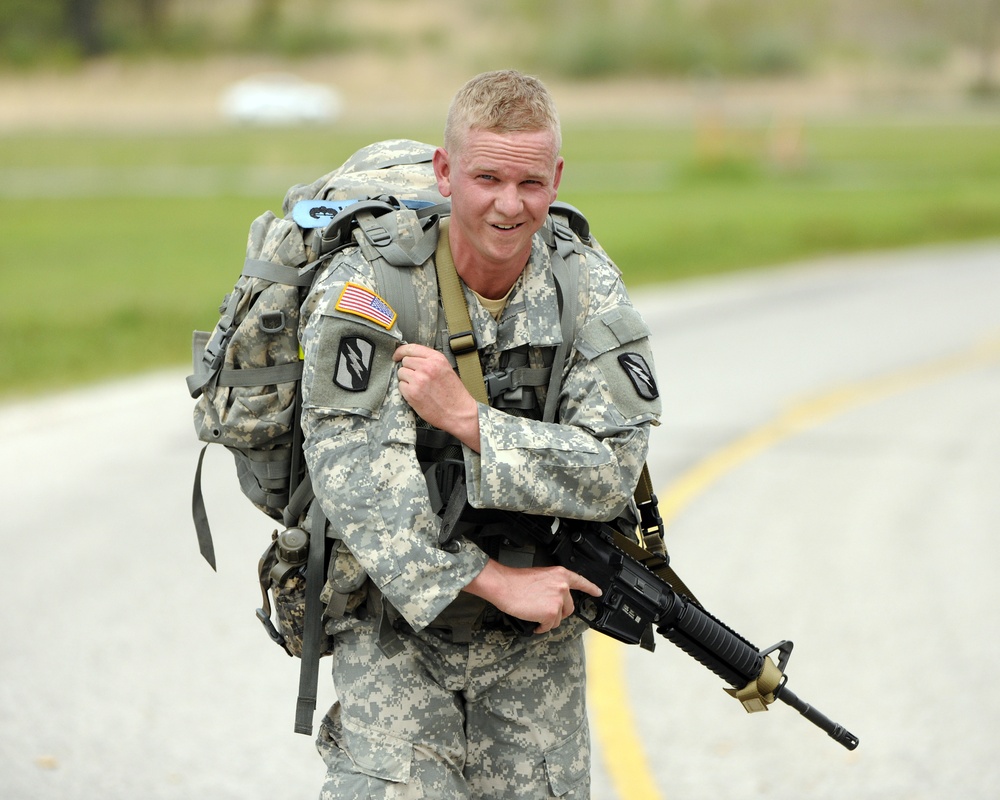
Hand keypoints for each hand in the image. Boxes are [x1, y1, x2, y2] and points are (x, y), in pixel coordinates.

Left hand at [394, 343, 480, 450]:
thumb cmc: (454, 394)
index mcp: (437, 359)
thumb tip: (412, 358)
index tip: (397, 356)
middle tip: (417, 378)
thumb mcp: (446, 369)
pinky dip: (405, 390)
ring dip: (406, 379)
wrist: (459, 413)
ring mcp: (418, 380)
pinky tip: (417, 395)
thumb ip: (430, 361)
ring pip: (401, 373)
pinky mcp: (412, 393)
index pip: (412, 348)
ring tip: (418, 387)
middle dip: (408, 368)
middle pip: (405, 361)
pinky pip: (400, 386)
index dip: (401, 351)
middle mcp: (427, 367)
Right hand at [463, 559, 602, 633]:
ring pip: (558, 619)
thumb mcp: (540, 576)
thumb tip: (554, 597)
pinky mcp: (551, 613)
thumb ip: (552, 584)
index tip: (597, 592)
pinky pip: (549, 626)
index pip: (580, 581)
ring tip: (535, 614)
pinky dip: (541, 627)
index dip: (590, 588)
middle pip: (569, 608)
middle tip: (544, 611)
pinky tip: (534, 622)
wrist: (504, 585)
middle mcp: (562, 586)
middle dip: (558, 613)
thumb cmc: (516, 581)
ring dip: (548, 620)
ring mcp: (558, 600)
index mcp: (560, 574)